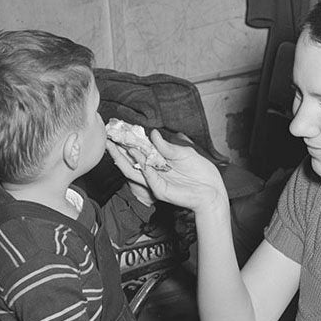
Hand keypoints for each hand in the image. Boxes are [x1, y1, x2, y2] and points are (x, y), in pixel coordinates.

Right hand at [106, 131, 226, 214]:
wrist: (212, 190)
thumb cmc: (201, 172)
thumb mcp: (184, 153)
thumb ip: (167, 146)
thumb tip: (152, 134)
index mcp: (159, 162)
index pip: (140, 151)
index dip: (129, 141)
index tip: (118, 130)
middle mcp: (154, 171)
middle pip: (131, 161)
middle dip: (118, 150)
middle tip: (108, 138)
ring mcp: (155, 182)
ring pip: (133, 170)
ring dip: (123, 157)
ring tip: (114, 145)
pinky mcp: (159, 190)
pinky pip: (147, 176)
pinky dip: (141, 165)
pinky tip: (135, 153)